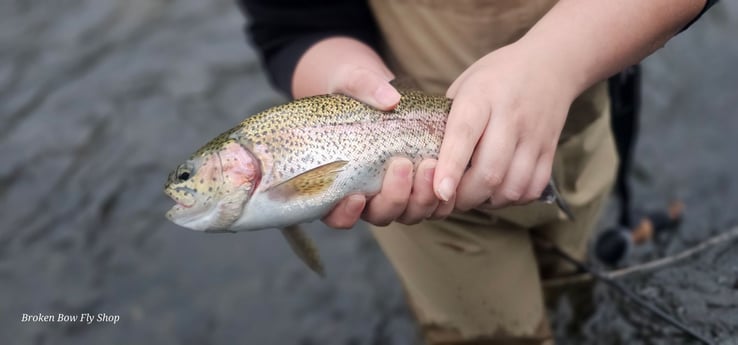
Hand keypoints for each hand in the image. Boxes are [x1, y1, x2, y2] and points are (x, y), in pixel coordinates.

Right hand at [291, 37, 442, 228]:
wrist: (380, 91)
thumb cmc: (354, 89)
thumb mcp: (353, 81)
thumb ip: (365, 87)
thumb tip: (390, 98)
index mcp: (338, 181)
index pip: (334, 215)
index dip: (344, 214)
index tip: (356, 196)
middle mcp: (367, 196)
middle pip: (379, 215)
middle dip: (394, 196)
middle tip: (403, 164)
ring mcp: (395, 194)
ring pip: (409, 213)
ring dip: (422, 197)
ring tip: (431, 164)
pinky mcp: (420, 187)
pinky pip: (434, 205)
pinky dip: (442, 197)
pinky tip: (448, 171)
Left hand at [434, 42, 577, 210]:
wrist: (550, 63)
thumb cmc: (496, 76)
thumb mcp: (465, 85)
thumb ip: (446, 119)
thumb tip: (424, 157)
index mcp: (482, 96)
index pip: (464, 134)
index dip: (451, 166)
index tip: (440, 191)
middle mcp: (511, 117)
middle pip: (490, 171)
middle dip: (466, 196)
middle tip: (450, 199)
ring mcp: (534, 136)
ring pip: (512, 186)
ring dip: (488, 201)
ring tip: (474, 195)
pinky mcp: (550, 151)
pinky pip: (532, 189)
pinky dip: (512, 199)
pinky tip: (498, 191)